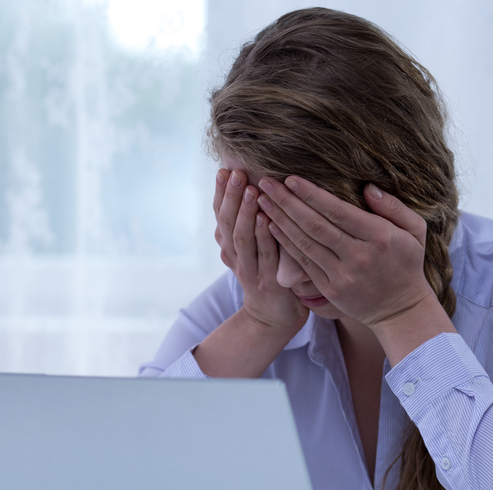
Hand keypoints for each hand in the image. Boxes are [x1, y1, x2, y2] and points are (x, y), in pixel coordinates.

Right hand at [213, 169, 308, 334]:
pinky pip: (265, 256)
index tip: (223, 169)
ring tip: (251, 189)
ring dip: (245, 212)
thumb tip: (251, 185)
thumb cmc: (267, 274)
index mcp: (229, 246)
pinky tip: (267, 219)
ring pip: (242, 238)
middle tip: (236, 172)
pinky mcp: (268, 283)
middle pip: (227, 223)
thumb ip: (248, 223)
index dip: (220, 193)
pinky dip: (265, 237)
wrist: (273, 317)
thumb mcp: (252, 249)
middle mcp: (234, 257)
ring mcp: (250, 271)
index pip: (220, 215)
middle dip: (231, 196)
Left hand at [255, 176, 435, 328]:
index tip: (291, 179)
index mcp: (379, 237)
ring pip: (305, 243)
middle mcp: (359, 256)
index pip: (339, 211)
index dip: (312, 194)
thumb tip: (369, 187)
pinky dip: (286, 243)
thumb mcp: (414, 231)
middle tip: (266, 183)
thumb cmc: (407, 263)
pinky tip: (271, 226)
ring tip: (262, 200)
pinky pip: (304, 263)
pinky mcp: (331, 290)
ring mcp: (343, 275)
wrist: (400, 310)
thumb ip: (394, 207)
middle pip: (316, 225)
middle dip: (287, 202)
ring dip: (280, 220)